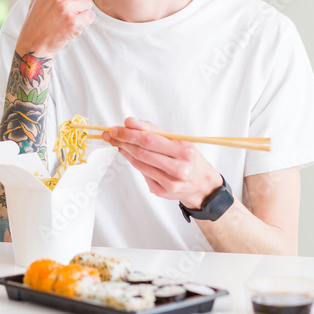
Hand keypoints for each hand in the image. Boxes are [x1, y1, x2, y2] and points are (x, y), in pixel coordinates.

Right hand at [15, 0, 94, 56]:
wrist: (33, 41)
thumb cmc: (38, 11)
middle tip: (62, 8)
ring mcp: (66, 6)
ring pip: (90, 3)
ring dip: (80, 12)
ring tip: (64, 17)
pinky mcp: (73, 22)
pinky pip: (91, 17)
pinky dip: (82, 24)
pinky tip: (68, 26)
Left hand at [104, 117, 223, 209]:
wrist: (202, 185)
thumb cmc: (188, 158)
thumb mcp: (178, 141)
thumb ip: (154, 130)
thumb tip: (130, 122)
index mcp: (184, 151)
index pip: (150, 140)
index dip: (130, 134)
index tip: (116, 128)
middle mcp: (178, 169)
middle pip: (143, 152)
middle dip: (123, 141)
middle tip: (110, 135)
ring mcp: (170, 182)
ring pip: (140, 164)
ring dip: (125, 152)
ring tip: (117, 143)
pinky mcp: (162, 192)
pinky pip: (143, 174)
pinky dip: (135, 163)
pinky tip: (129, 155)